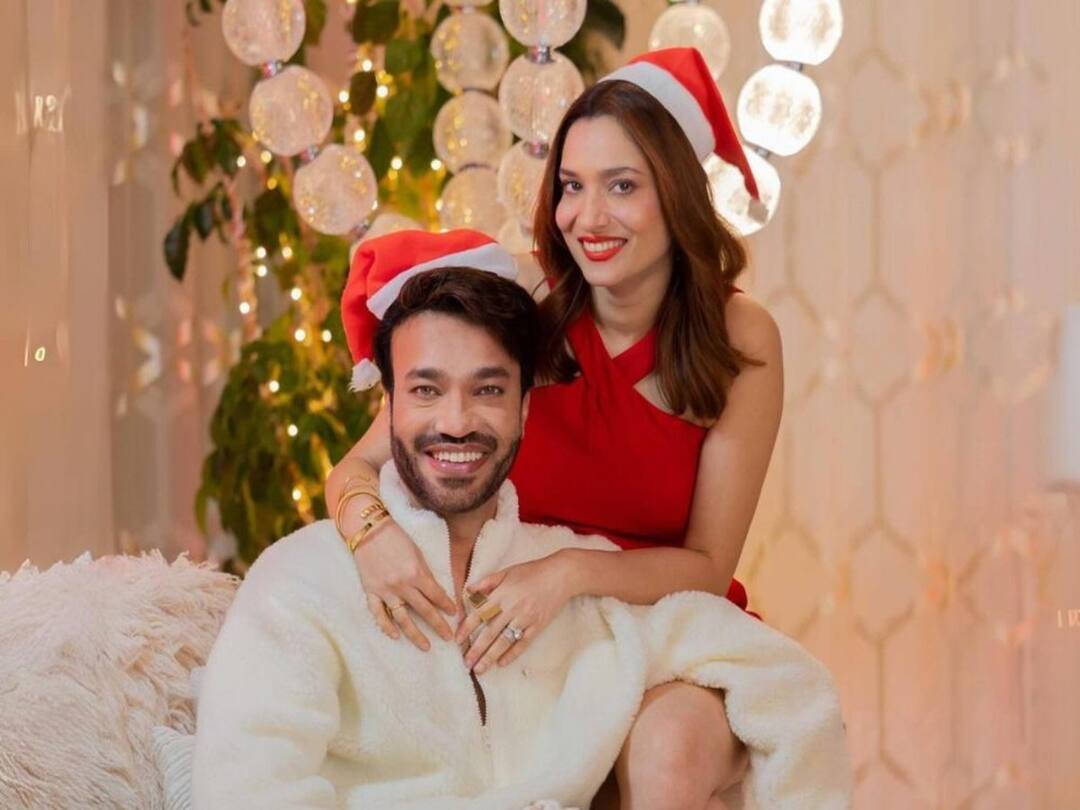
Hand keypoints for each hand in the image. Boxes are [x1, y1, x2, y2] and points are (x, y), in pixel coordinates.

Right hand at [353, 518, 457, 650]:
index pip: (437, 595)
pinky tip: (395, 636)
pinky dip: (386, 626)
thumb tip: (435, 592)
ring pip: (403, 618)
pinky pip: (378, 614)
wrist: (368, 530)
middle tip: (448, 638)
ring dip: (415, 634)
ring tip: (426, 646)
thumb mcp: (417, 553)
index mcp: (417, 573)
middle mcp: (402, 585)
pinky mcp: (371, 592)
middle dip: (438, 625)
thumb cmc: (396, 538)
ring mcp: (385, 590)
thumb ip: (425, 573)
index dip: (447, 606)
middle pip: (424, 610)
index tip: (455, 615)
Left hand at [456, 552, 574, 673]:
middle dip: (477, 649)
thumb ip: (487, 582)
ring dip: (491, 656)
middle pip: (490, 632)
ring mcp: (525, 618)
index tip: (457, 640)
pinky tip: (502, 663)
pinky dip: (512, 654)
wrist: (560, 575)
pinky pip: (523, 643)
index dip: (467, 628)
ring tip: (480, 669)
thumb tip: (468, 590)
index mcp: (502, 594)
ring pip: (505, 641)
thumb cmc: (532, 572)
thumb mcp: (507, 571)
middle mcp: (512, 608)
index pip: (479, 613)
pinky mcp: (538, 625)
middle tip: (466, 663)